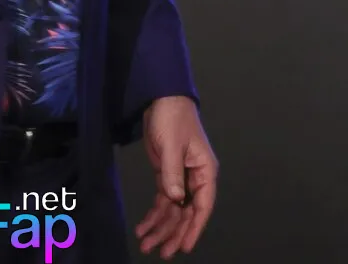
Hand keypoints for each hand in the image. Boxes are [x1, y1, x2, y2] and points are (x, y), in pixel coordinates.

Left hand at [136, 96, 217, 258]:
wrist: (162, 98)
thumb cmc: (172, 119)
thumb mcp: (171, 145)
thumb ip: (173, 173)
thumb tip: (175, 200)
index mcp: (204, 171)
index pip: (203, 205)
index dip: (194, 228)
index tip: (184, 247)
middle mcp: (195, 178)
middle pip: (187, 212)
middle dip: (173, 232)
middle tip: (159, 252)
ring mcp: (181, 177)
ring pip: (174, 210)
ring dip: (161, 227)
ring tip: (145, 244)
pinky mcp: (167, 174)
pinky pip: (163, 200)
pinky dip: (154, 213)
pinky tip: (143, 226)